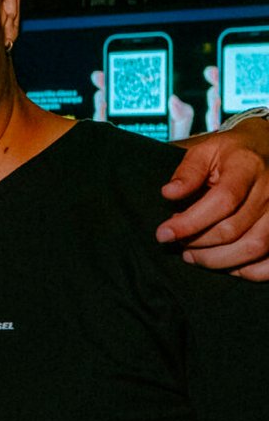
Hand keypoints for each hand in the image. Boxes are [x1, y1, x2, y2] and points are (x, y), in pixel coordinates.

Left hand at [158, 119, 268, 279]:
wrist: (267, 149)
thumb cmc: (232, 154)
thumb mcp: (206, 151)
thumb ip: (187, 172)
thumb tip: (169, 194)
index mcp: (248, 167)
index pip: (221, 201)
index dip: (190, 222)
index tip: (163, 233)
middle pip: (233, 229)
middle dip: (198, 243)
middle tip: (178, 243)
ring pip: (253, 248)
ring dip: (218, 260)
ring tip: (193, 256)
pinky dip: (249, 271)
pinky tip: (228, 266)